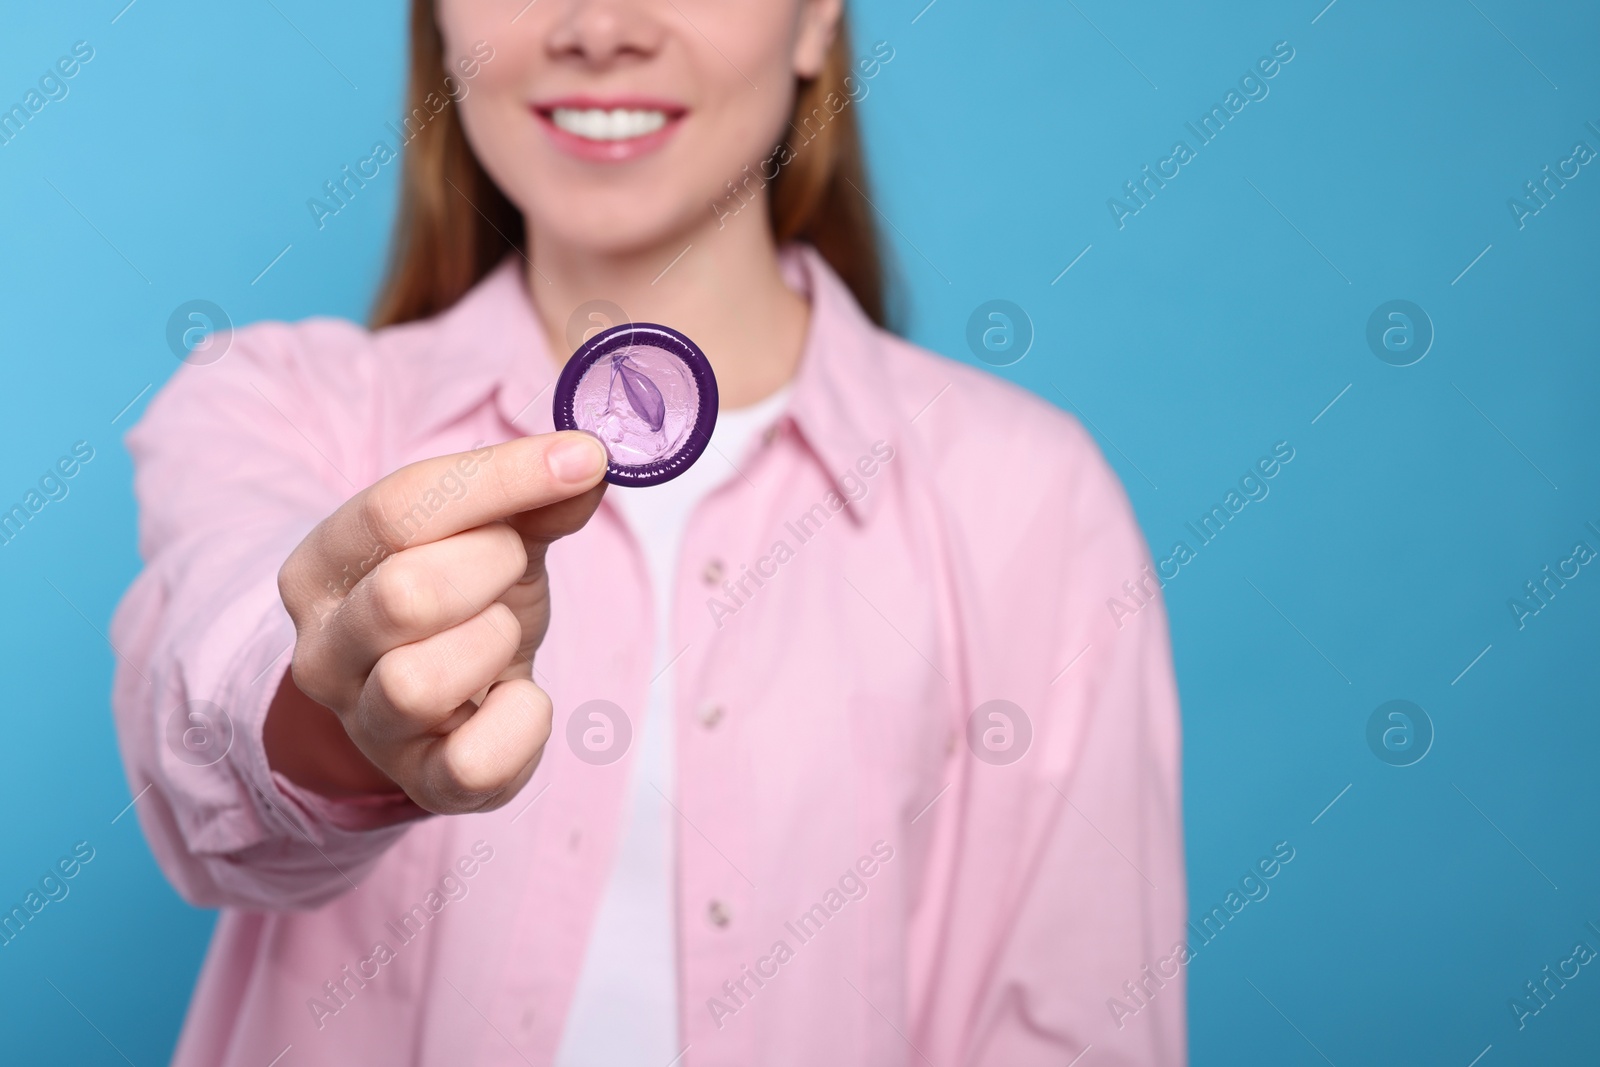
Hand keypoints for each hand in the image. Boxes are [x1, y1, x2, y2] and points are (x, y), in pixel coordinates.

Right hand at [265, 432, 608, 813]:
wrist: (458, 701)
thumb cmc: (468, 600)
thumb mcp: (495, 532)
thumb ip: (535, 496)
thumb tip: (584, 461)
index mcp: (324, 566)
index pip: (395, 508)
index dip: (500, 478)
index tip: (580, 459)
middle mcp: (324, 649)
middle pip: (402, 595)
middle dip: (490, 565)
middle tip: (512, 566)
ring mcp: (366, 724)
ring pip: (419, 684)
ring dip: (493, 642)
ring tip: (501, 633)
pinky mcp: (422, 782)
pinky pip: (474, 763)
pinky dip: (522, 723)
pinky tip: (520, 696)